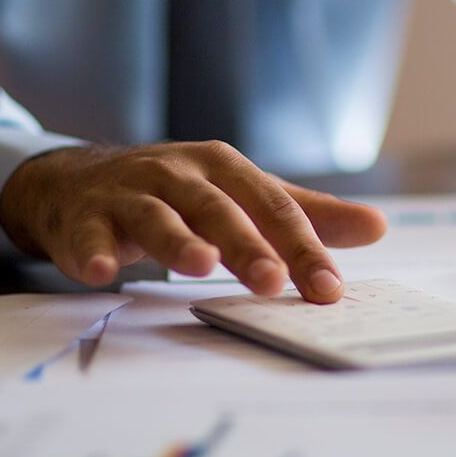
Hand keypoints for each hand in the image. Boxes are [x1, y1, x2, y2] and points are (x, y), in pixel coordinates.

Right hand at [0, 142, 387, 302]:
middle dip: (246, 244)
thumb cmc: (174, 192)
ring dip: (177, 241)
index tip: (328, 289)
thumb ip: (304, 214)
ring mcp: (127, 193)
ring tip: (199, 267)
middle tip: (272, 282)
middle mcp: (177, 173)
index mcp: (223, 167)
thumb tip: (377, 226)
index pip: (272, 207)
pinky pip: (88, 236)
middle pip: (217, 208)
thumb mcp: (240, 194)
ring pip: (156, 216)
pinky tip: (101, 274)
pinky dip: (94, 252)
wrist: (77, 181)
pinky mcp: (84, 218)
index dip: (301, 247)